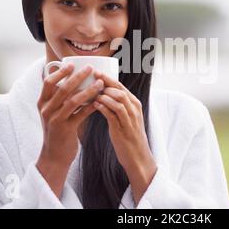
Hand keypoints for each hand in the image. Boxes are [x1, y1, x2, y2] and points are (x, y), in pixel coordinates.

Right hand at [36, 63, 103, 196]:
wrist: (54, 156)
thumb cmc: (57, 130)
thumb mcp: (52, 113)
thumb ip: (59, 99)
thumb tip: (74, 80)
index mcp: (42, 103)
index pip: (48, 82)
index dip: (60, 72)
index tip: (72, 64)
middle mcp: (46, 110)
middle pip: (63, 89)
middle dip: (78, 77)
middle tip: (90, 69)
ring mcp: (55, 120)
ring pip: (73, 101)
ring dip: (88, 90)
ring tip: (100, 83)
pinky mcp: (66, 130)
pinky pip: (81, 114)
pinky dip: (91, 106)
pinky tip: (100, 101)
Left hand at [91, 71, 156, 203]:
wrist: (138, 157)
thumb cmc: (129, 137)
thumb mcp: (127, 118)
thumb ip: (118, 106)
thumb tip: (103, 95)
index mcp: (135, 104)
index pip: (121, 86)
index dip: (108, 78)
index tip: (95, 71)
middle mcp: (134, 109)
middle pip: (119, 90)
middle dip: (104, 82)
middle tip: (91, 76)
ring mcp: (129, 119)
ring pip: (117, 99)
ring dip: (103, 94)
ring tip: (90, 90)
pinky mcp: (123, 129)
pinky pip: (113, 114)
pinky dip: (103, 107)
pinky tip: (94, 104)